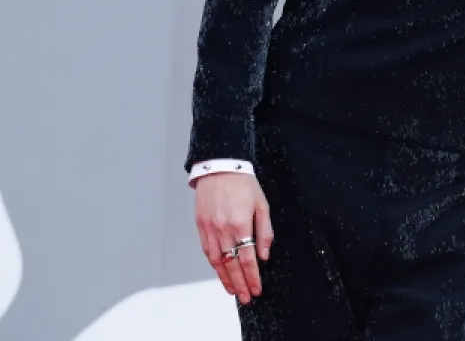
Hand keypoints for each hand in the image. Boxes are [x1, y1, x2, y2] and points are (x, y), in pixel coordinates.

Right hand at [194, 172, 273, 303]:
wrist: (219, 167)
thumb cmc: (243, 184)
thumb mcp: (262, 204)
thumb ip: (264, 231)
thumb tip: (264, 255)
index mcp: (240, 224)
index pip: (247, 259)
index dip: (252, 277)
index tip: (257, 289)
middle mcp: (223, 230)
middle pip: (231, 265)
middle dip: (240, 284)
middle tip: (246, 297)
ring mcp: (209, 229)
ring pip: (217, 262)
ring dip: (225, 279)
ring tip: (233, 291)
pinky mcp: (201, 226)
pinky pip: (207, 251)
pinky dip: (214, 265)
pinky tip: (220, 273)